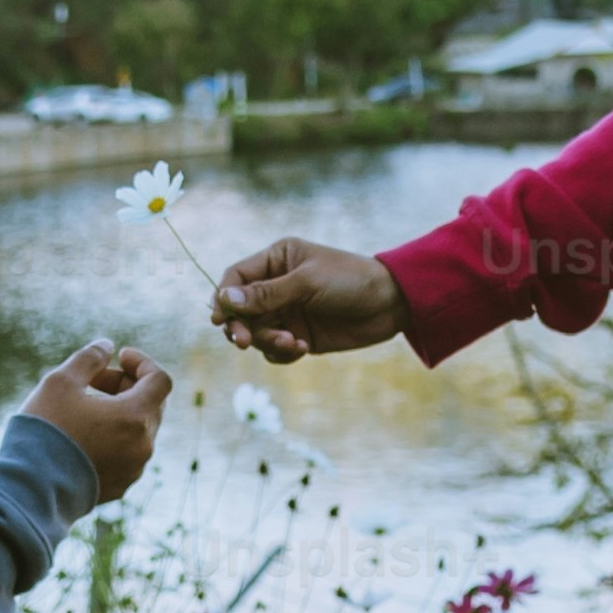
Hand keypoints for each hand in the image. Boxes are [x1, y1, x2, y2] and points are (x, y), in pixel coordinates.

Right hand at [28, 340, 175, 500]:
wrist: (29, 490)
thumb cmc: (45, 431)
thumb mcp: (60, 382)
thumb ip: (88, 359)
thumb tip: (106, 346)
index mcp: (135, 418)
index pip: (160, 380)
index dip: (142, 362)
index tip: (119, 356)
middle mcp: (142, 447)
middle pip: (149, 404)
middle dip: (124, 385)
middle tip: (92, 380)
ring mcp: (132, 470)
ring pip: (137, 431)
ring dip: (118, 412)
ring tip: (82, 409)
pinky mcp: (118, 487)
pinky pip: (125, 454)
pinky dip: (113, 437)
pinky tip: (81, 435)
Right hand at [211, 237, 406, 364]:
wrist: (391, 304)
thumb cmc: (351, 280)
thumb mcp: (307, 282)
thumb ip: (266, 294)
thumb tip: (225, 299)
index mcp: (276, 260)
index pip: (236, 278)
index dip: (223, 298)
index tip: (221, 319)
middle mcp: (277, 286)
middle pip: (240, 310)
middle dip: (241, 327)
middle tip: (245, 342)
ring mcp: (287, 312)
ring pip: (256, 333)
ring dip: (268, 342)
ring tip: (293, 343)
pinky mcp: (299, 335)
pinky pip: (275, 350)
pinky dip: (283, 353)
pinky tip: (302, 348)